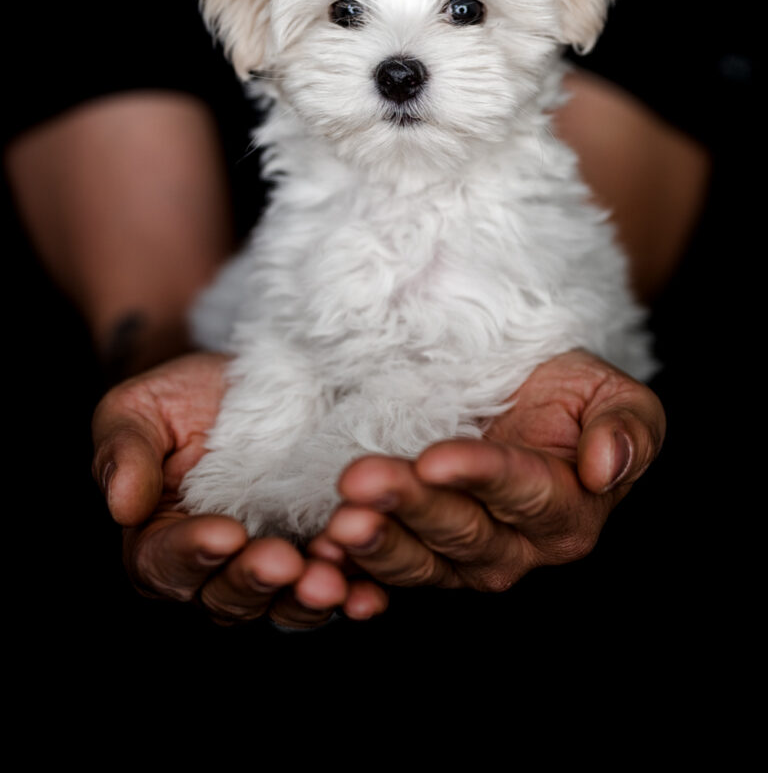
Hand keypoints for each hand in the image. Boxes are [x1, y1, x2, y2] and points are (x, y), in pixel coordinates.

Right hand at [91, 351, 386, 626]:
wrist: (244, 380)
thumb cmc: (181, 396)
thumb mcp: (139, 409)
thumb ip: (123, 453)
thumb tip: (119, 504)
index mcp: (158, 545)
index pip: (166, 564)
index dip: (193, 553)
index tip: (224, 533)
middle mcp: (213, 572)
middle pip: (227, 597)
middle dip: (256, 581)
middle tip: (283, 561)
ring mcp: (271, 569)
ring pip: (284, 605)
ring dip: (307, 598)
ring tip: (332, 579)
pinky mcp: (321, 555)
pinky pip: (337, 587)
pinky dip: (354, 595)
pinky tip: (370, 593)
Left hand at [309, 350, 665, 592]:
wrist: (529, 396)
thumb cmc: (575, 394)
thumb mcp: (616, 394)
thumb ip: (627, 428)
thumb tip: (606, 466)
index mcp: (568, 511)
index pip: (522, 493)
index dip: (479, 477)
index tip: (434, 457)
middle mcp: (517, 547)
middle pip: (463, 533)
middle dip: (410, 508)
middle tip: (360, 481)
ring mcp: (464, 558)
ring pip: (421, 561)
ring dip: (377, 544)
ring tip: (337, 522)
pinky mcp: (421, 555)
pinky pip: (387, 573)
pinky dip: (354, 569)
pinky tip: (322, 553)